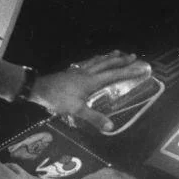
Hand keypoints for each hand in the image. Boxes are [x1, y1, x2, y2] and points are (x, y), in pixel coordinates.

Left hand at [30, 50, 151, 132]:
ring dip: (109, 56)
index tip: (140, 67)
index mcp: (91, 81)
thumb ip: (94, 118)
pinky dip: (95, 59)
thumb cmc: (58, 99)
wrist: (38, 88)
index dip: (128, 71)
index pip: (114, 74)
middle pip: (107, 64)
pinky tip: (93, 61)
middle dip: (121, 60)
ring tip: (117, 52)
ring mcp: (78, 70)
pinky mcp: (71, 71)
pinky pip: (88, 62)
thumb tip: (110, 126)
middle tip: (133, 56)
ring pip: (97, 61)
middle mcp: (87, 72)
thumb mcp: (76, 110)